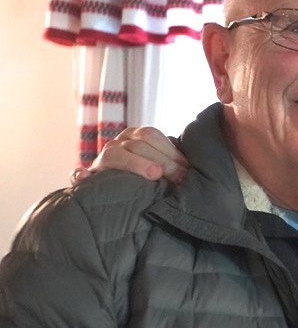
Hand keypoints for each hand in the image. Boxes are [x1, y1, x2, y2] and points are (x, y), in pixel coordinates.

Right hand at [72, 127, 188, 184]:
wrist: (118, 192)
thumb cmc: (150, 177)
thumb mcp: (162, 165)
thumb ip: (173, 163)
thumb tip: (188, 170)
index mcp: (134, 136)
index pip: (150, 135)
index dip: (170, 151)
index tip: (186, 168)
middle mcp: (117, 144)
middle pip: (138, 146)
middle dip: (162, 161)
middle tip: (180, 179)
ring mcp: (101, 160)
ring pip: (114, 155)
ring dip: (135, 163)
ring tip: (154, 173)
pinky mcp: (87, 178)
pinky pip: (79, 175)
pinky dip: (81, 176)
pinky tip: (85, 178)